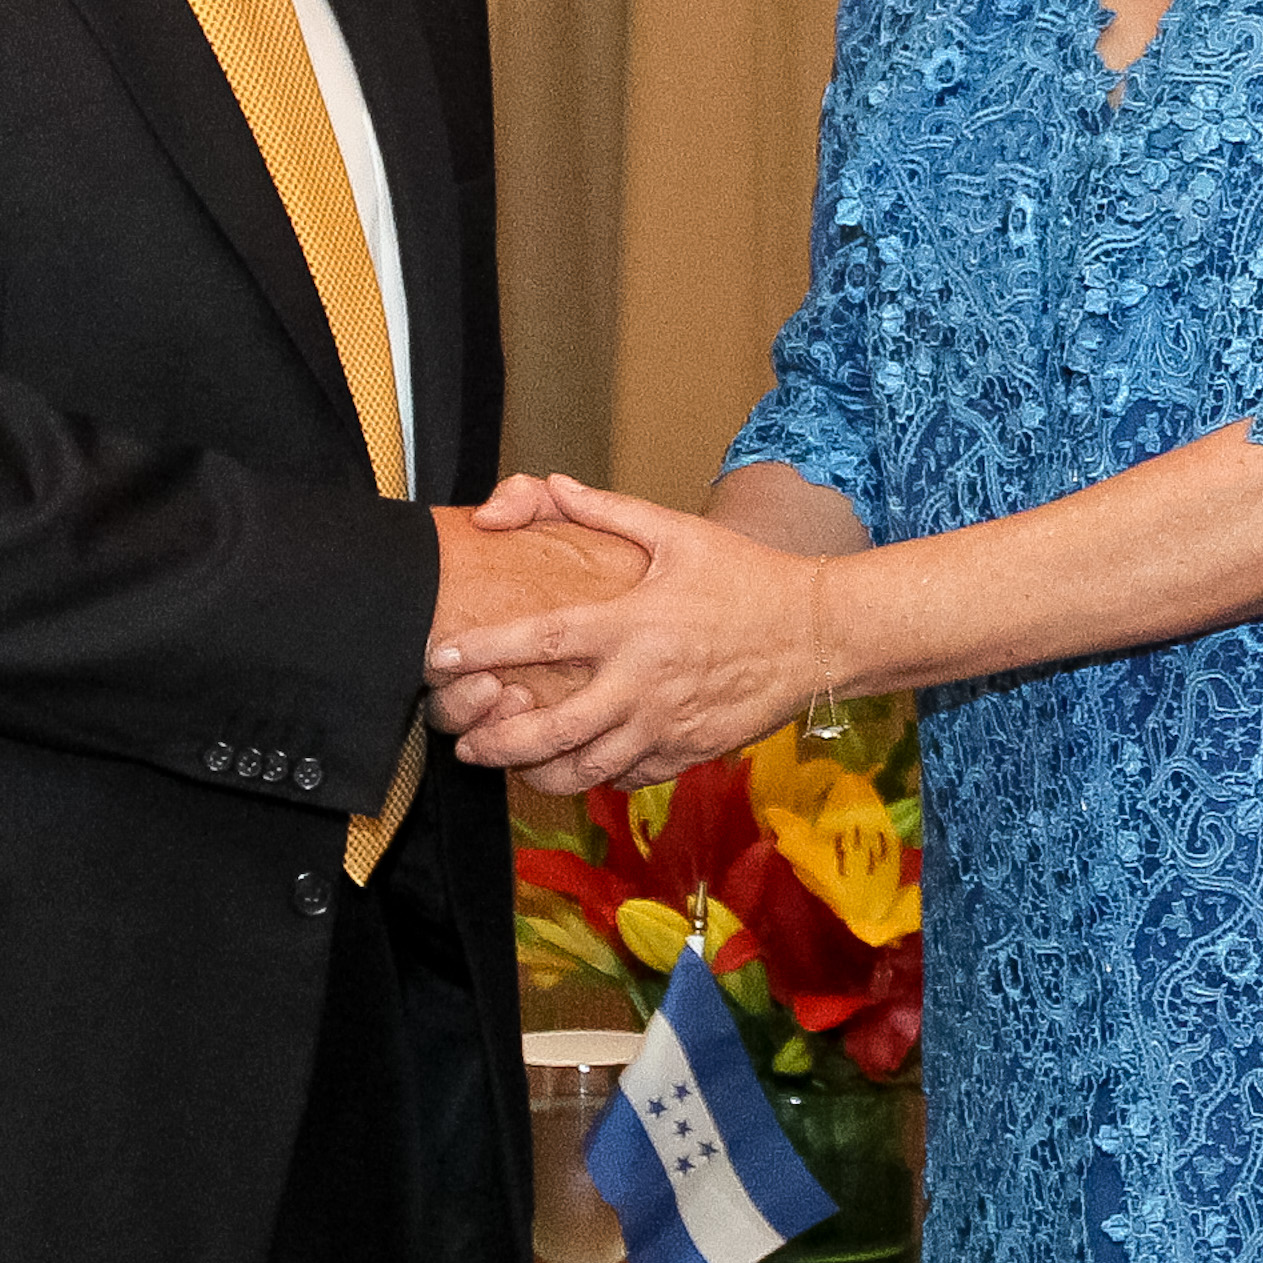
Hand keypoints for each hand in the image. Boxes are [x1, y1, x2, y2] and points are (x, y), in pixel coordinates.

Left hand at [431, 474, 822, 792]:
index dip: (485, 649)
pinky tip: (573, 766)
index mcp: (632, 626)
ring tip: (508, 764)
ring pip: (585, 770)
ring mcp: (665, 727)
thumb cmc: (748, 578)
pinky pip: (627, 777)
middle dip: (498, 741)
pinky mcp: (688, 753)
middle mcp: (642, 684)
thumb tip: (554, 485)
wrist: (819, 633)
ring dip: (536, 773)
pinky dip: (593, 777)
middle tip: (465, 742)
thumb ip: (610, 511)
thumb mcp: (679, 533)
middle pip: (552, 730)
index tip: (443, 655)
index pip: (541, 641)